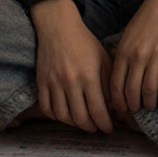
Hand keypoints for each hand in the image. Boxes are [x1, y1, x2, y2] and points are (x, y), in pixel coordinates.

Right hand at [30, 0, 113, 132]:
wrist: (58, 27)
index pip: (98, 110)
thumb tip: (116, 107)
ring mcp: (53, 83)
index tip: (109, 129)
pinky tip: (65, 114)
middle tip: (96, 128)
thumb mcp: (104, 60)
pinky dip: (56, 116)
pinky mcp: (41, 82)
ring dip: (74, 124)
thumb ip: (110, 84)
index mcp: (89, 76)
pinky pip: (47, 108)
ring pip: (63, 116)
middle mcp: (70, 82)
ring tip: (82, 122)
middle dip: (91, 127)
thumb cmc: (85, 43)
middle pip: (80, 117)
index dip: (105, 124)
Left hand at [111, 0, 157, 113]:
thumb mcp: (129, 33)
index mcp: (123, 50)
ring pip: (150, 89)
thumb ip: (123, 54)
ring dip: (150, 102)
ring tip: (151, 107)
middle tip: (135, 112)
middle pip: (131, 90)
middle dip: (132, 105)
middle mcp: (137, 55)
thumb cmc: (148, 15)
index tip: (119, 110)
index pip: (115, 84)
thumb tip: (120, 77)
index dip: (116, 101)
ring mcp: (155, 55)